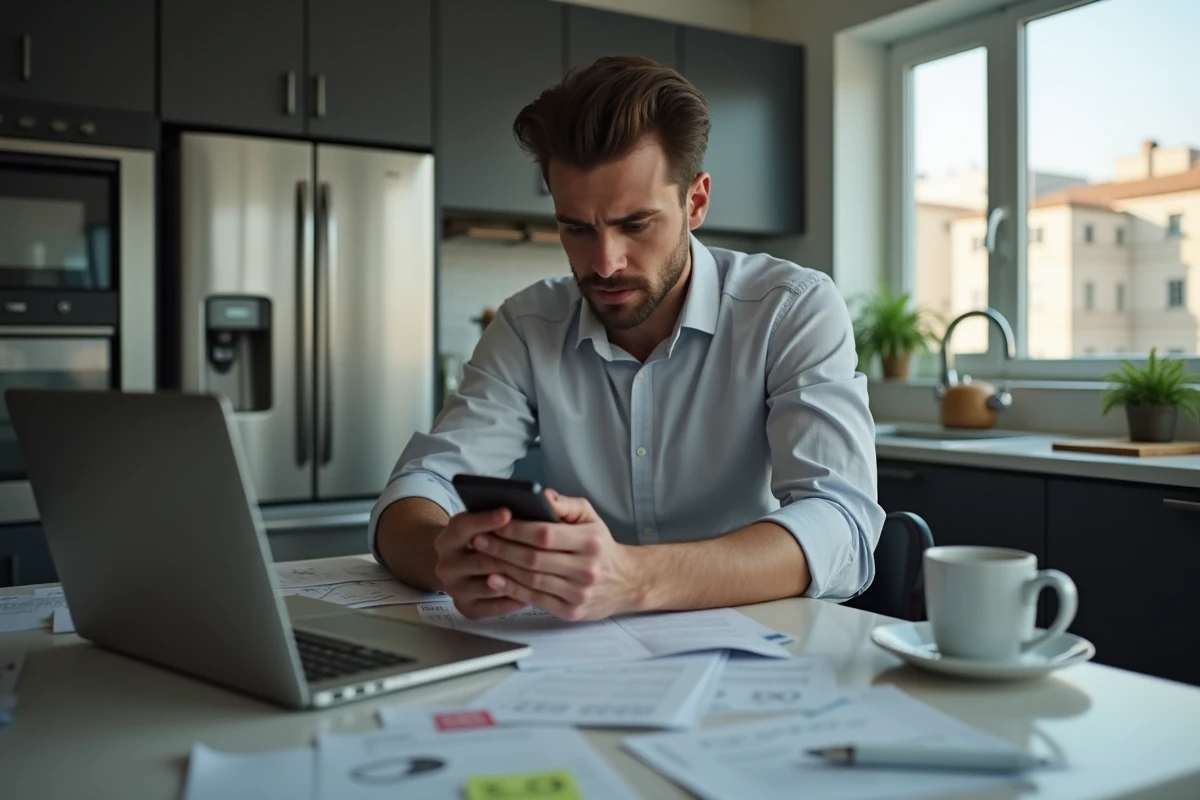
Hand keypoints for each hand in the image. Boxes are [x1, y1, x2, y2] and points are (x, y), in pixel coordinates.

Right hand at [432, 508, 527, 618]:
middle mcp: (446, 566)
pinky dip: (514, 599)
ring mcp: (455, 589)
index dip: (486, 520)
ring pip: (490, 585)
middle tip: (538, 548)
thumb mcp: (480, 522)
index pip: (463, 527)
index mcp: (447, 539)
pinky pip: (493, 607)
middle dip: (511, 554)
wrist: (458, 567)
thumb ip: (497, 514)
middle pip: (481, 560)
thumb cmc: (479, 540)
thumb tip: (532, 502)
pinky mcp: (466, 608)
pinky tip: (533, 591)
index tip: (508, 512)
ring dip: (516, 579)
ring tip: (542, 571)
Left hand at [471, 490, 645, 620]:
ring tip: (482, 556)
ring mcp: (579, 593)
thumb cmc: (601, 546)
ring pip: (531, 580)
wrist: (626, 582)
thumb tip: (542, 494)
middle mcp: (586, 568)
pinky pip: (535, 599)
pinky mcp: (571, 611)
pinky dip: (512, 589)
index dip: (516, 529)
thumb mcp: (591, 518)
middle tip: (478, 539)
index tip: (495, 522)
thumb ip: (566, 504)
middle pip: (533, 558)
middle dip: (501, 548)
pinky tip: (495, 579)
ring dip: (502, 568)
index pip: (545, 534)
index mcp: (590, 541)